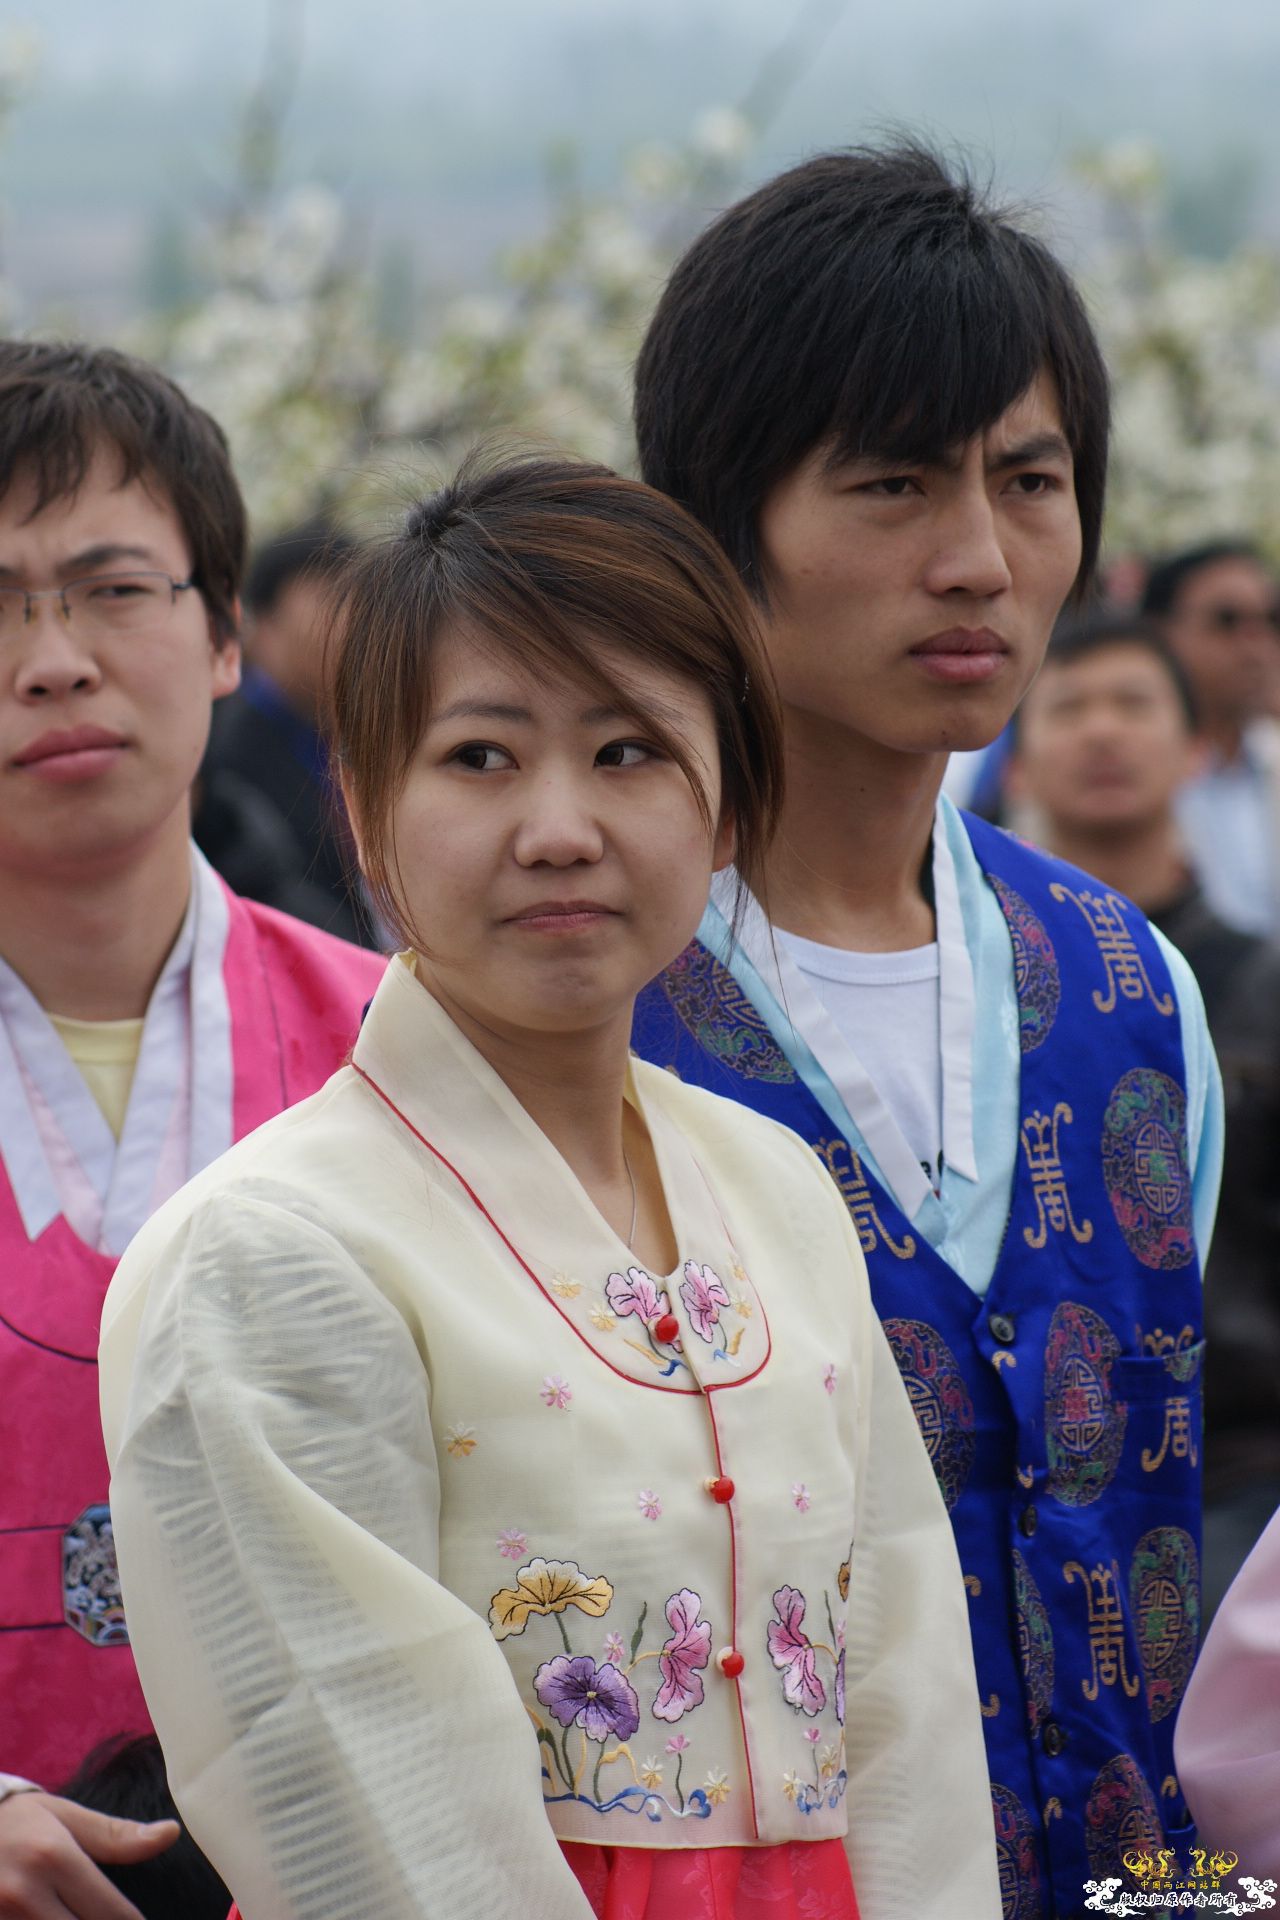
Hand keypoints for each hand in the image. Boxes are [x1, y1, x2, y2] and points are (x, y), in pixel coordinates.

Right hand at [0, 1792, 178, 1918]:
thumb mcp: (65, 1817)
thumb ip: (116, 1836)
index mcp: (53, 1859)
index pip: (111, 1912)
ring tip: (84, 1914)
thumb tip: (171, 1834)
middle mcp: (24, 1895)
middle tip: (118, 1918)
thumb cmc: (18, 1822)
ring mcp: (1, 1918)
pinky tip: (60, 1919)